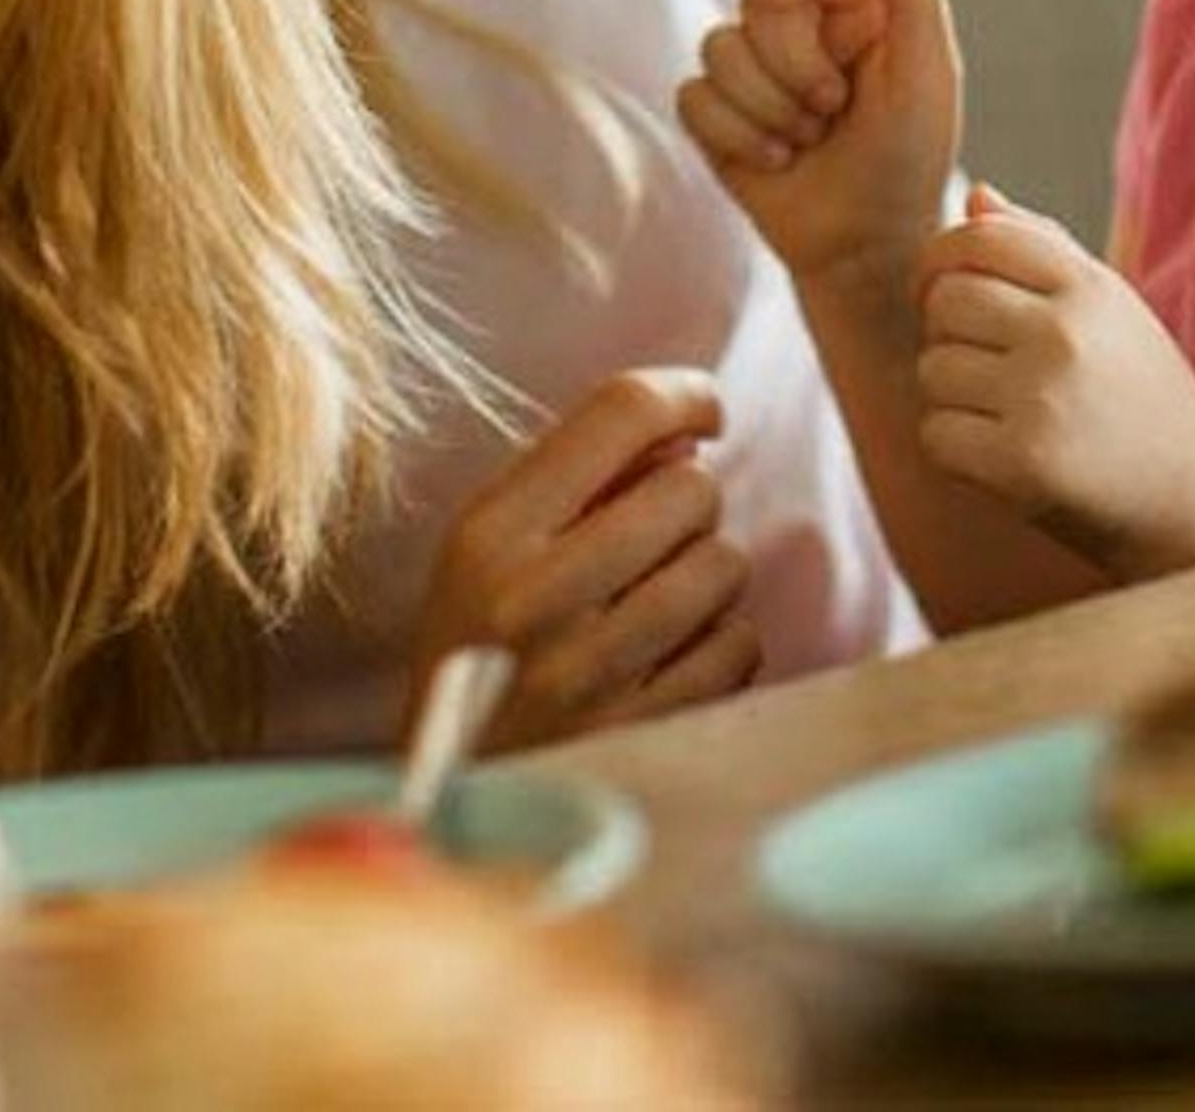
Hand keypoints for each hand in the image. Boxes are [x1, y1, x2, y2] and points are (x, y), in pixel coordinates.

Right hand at [412, 367, 763, 753]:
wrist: (454, 800)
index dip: (683, 394)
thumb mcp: (487, 552)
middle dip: (687, 501)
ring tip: (658, 599)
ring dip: (709, 572)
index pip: (619, 414)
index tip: (703, 412)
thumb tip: (690, 430)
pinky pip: (740, 645)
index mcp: (489, 536)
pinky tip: (674, 657)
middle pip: (689, 487)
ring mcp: (591, 675)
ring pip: (724, 564)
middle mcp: (535, 600)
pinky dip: (724, 642)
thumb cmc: (482, 652)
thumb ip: (574, 480)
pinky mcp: (643, 734)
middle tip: (653, 537)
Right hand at [678, 0, 961, 284]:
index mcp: (855, 8)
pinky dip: (734, 134)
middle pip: (756, 0)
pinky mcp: (716, 114)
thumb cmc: (906, 161)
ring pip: (716, 46)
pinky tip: (774, 161)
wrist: (865, 245)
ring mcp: (752, 70)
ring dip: (767, 106)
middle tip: (833, 108)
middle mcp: (800, 29)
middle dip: (791, 63)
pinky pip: (692, 95)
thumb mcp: (927, 79)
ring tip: (807, 140)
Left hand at [913, 184, 1194, 581]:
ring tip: (1006, 415)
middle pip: (944, 299)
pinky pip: (935, 433)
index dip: (940, 258)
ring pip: (932, 369)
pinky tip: (999, 455)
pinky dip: (953, 448)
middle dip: (946, 332)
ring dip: (951, 395)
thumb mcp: (1114, 311)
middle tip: (984, 367)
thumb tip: (975, 198)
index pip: (980, 236)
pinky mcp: (1021, 463)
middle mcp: (1065, 334)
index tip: (938, 289)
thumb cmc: (1144, 401)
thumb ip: (1044, 249)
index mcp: (1090, 288)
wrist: (1194, 504)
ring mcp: (1042, 398)